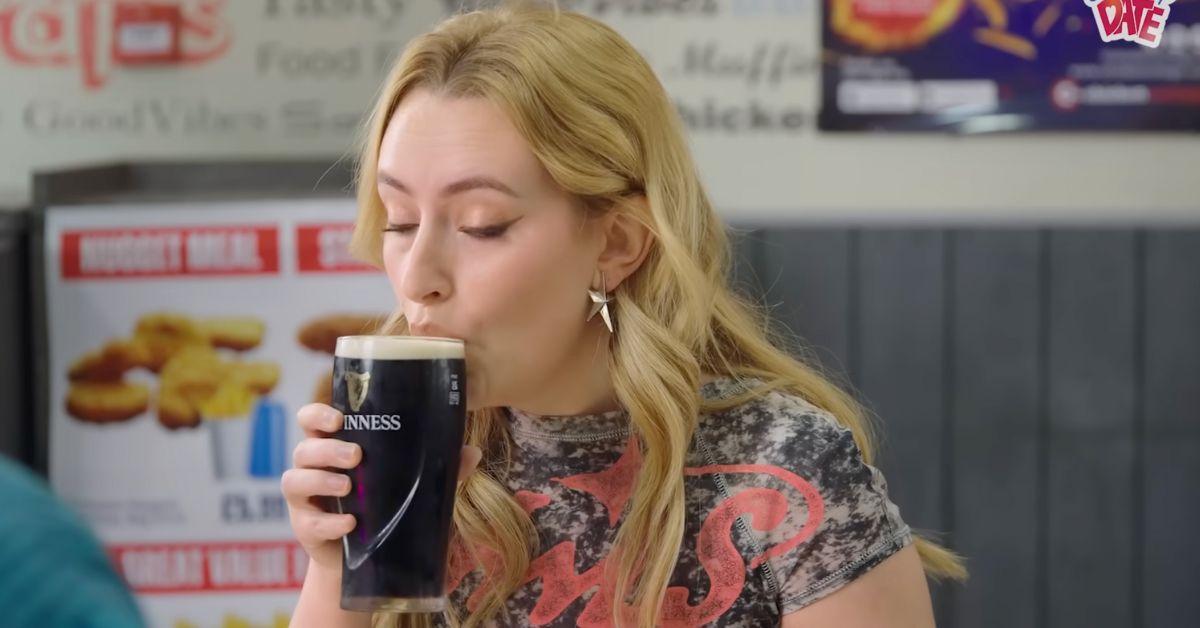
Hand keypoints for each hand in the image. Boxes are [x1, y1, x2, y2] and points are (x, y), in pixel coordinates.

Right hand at [282, 403, 481, 571]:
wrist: (369, 556)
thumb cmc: (385, 504)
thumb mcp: (410, 483)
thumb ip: (439, 468)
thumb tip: (473, 452)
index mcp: (333, 446)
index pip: (311, 420)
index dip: (317, 415)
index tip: (338, 418)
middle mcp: (312, 468)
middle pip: (304, 449)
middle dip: (327, 449)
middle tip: (356, 455)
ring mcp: (305, 499)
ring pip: (295, 480)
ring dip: (322, 480)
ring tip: (348, 486)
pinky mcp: (306, 529)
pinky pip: (309, 522)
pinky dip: (329, 522)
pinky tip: (349, 524)